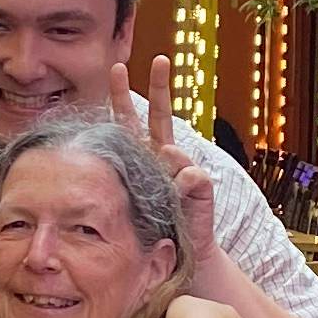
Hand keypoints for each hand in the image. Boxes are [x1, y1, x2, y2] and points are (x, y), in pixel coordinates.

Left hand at [107, 49, 217, 265]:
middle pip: (160, 117)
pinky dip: (186, 182)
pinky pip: (193, 177)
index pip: (130, 122)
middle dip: (160, 87)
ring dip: (172, 148)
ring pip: (178, 145)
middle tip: (159, 58)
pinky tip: (184, 192)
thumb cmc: (151, 231)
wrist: (182, 259)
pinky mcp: (201, 190)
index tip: (116, 67)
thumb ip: (131, 180)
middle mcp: (164, 160)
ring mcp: (183, 173)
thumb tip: (163, 151)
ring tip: (167, 166)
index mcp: (143, 158)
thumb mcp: (128, 204)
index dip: (122, 95)